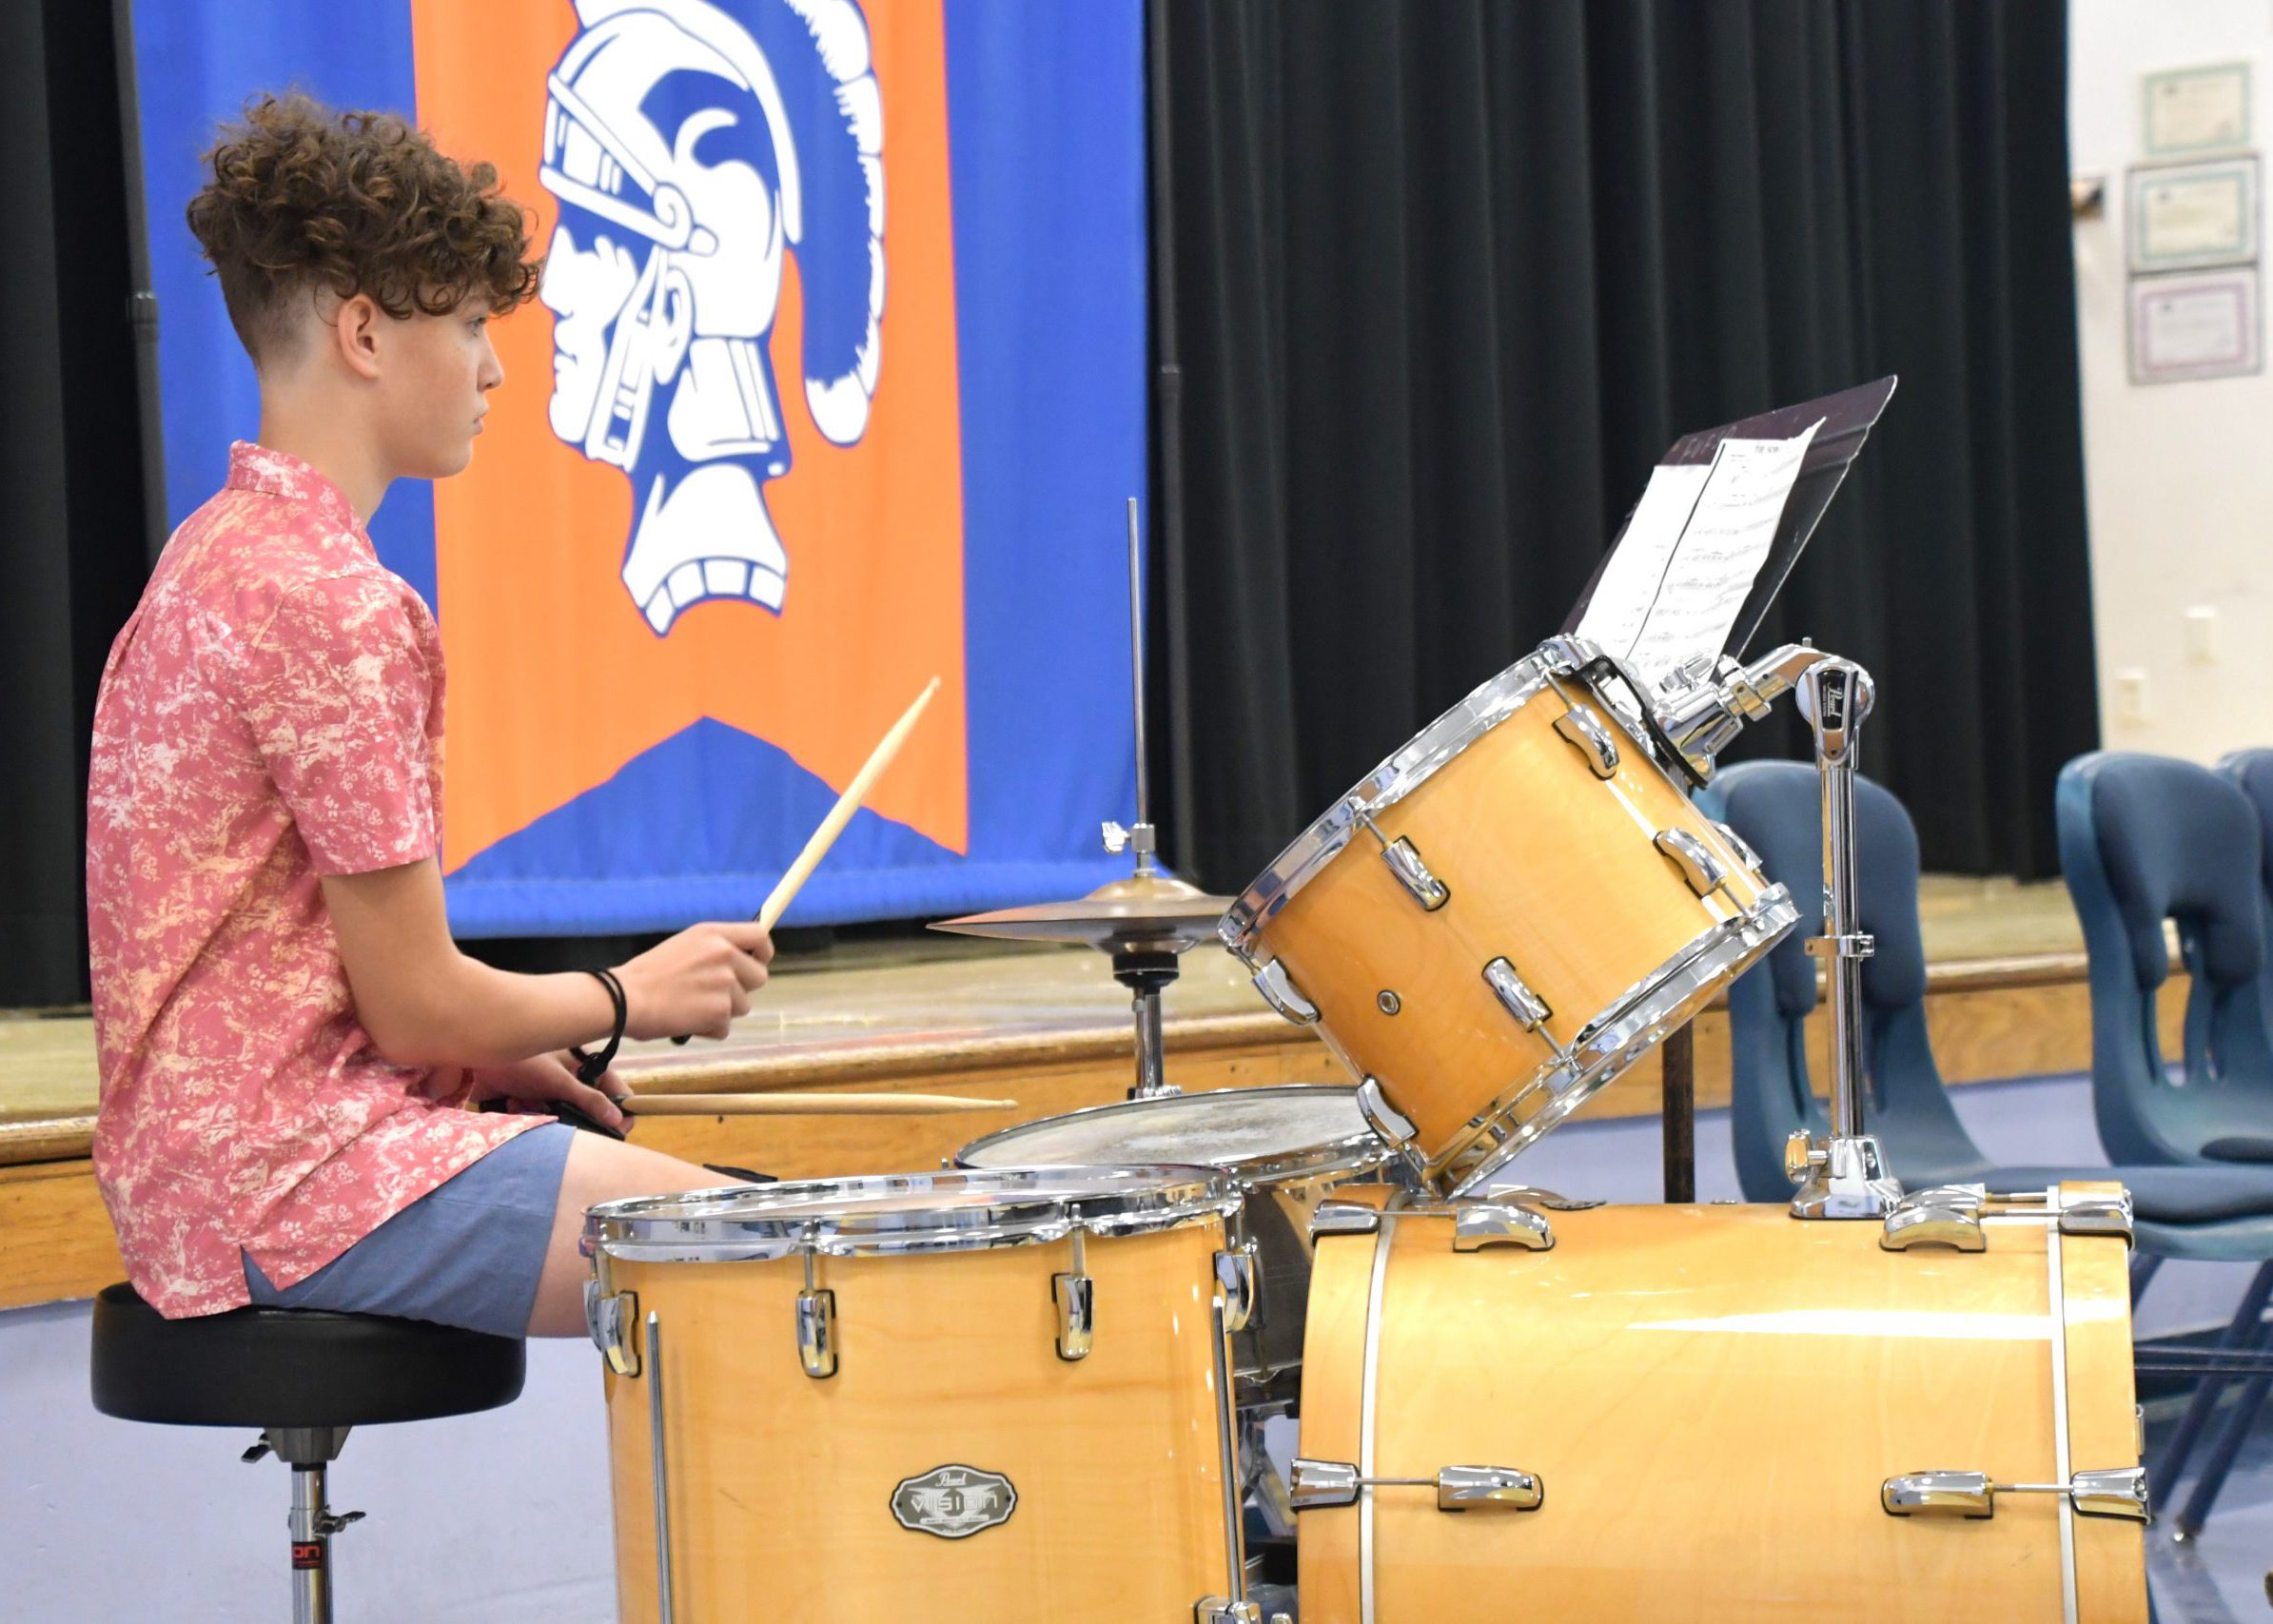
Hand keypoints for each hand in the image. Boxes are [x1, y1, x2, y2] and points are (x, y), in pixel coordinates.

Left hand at [466, 1051, 628, 1132]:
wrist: (472, 1059)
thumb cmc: (521, 1061)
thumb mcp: (558, 1081)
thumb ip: (589, 1100)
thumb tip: (619, 1118)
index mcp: (585, 1069)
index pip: (616, 1093)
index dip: (621, 1112)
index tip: (616, 1131)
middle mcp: (571, 1082)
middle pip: (590, 1112)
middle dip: (573, 1120)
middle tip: (557, 1118)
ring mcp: (550, 1094)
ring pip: (563, 1120)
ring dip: (545, 1117)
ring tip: (524, 1103)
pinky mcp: (530, 1105)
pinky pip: (540, 1122)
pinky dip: (527, 1116)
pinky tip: (511, 1103)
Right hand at [614, 921, 773, 1040]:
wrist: (622, 1000)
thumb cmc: (645, 977)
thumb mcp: (683, 947)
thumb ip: (713, 950)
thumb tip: (740, 962)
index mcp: (713, 934)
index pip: (760, 936)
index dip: (763, 953)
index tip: (757, 962)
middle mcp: (724, 954)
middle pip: (759, 976)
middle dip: (742, 990)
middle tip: (716, 996)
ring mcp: (724, 983)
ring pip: (742, 1006)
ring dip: (721, 1012)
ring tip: (689, 1008)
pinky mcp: (719, 1011)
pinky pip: (725, 1028)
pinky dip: (708, 1030)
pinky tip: (685, 1021)